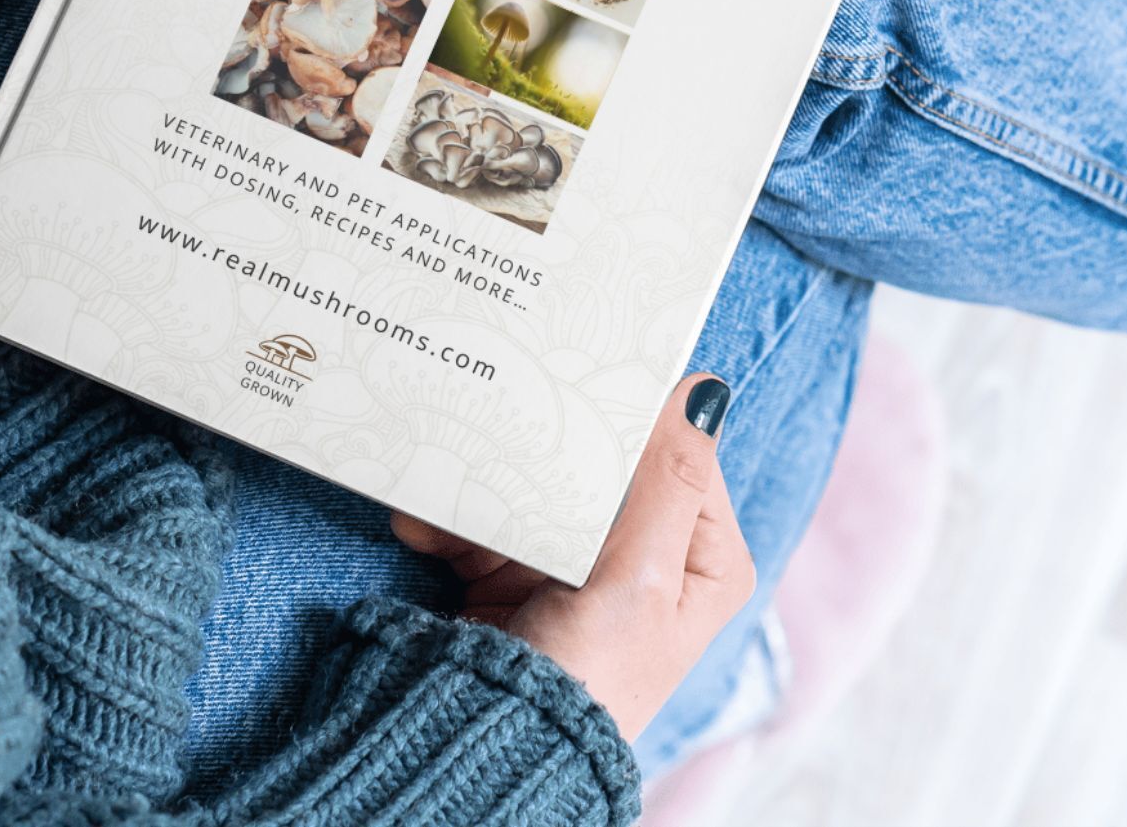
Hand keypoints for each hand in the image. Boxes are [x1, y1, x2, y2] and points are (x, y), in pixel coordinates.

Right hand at [393, 373, 753, 739]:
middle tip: (502, 425)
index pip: (678, 454)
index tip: (583, 378)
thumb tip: (702, 390)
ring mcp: (582, 566)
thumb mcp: (640, 578)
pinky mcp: (525, 577)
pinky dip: (453, 522)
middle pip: (602, 467)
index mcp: (702, 557)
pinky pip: (491, 524)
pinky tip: (424, 526)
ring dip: (484, 488)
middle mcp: (648, 557)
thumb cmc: (591, 678)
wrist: (496, 748)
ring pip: (537, 488)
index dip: (634, 418)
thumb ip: (667, 482)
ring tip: (447, 482)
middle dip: (543, 455)